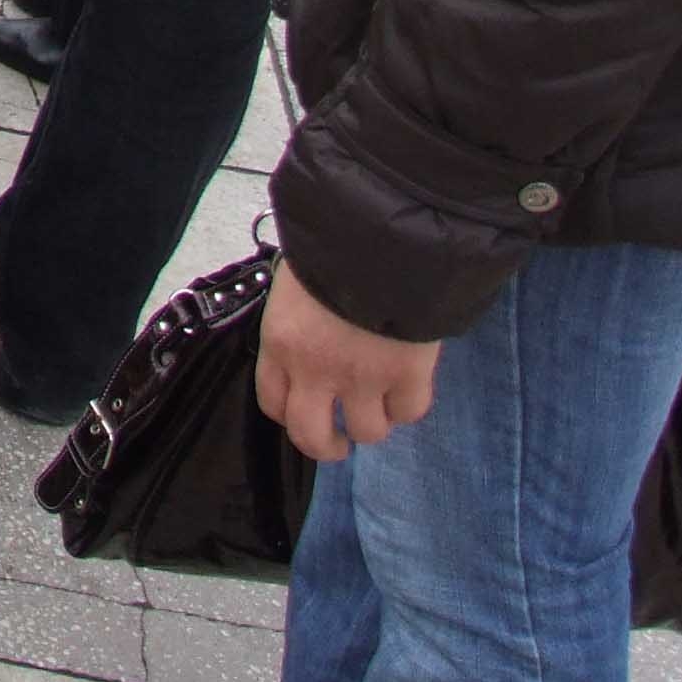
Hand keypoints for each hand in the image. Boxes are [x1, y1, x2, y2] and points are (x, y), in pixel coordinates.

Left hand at [255, 262, 438, 461]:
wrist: (381, 235)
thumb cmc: (331, 243)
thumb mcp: (297, 280)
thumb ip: (299, 318)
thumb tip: (310, 334)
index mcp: (280, 342)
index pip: (272, 402)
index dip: (289, 414)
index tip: (303, 411)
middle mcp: (315, 369)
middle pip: (310, 436)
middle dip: (326, 446)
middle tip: (339, 441)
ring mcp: (363, 377)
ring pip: (368, 431)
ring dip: (373, 421)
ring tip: (379, 404)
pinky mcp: (407, 375)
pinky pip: (409, 412)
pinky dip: (408, 404)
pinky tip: (406, 387)